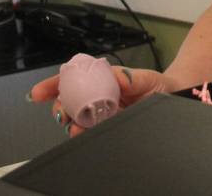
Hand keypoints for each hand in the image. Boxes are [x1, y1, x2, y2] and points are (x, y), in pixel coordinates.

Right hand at [28, 66, 175, 137]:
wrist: (174, 101)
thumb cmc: (159, 86)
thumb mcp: (148, 78)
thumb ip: (133, 78)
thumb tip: (117, 78)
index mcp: (104, 80)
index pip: (73, 79)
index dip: (52, 85)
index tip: (38, 93)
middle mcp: (99, 96)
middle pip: (69, 100)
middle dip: (59, 107)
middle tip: (61, 113)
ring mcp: (102, 113)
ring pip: (77, 118)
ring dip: (70, 123)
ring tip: (74, 126)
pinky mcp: (108, 127)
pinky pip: (90, 131)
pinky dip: (82, 133)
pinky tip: (82, 133)